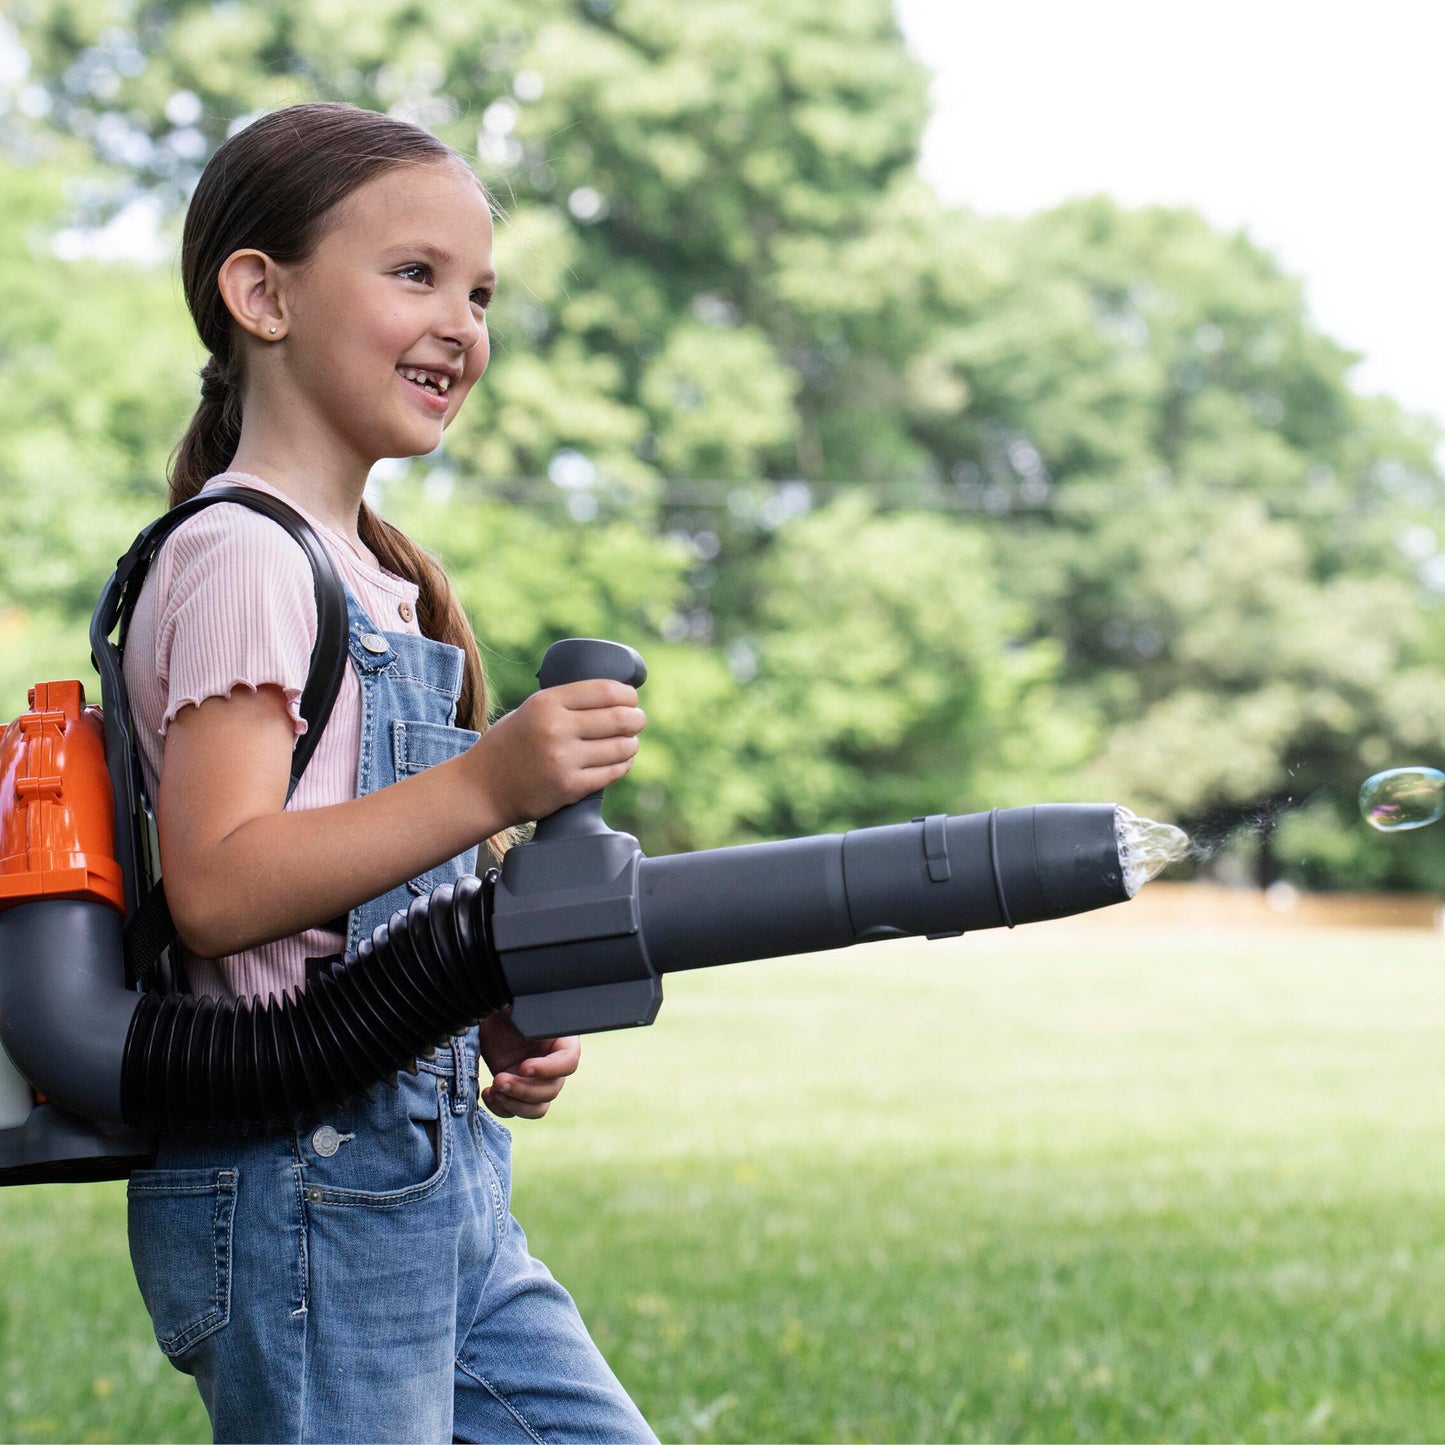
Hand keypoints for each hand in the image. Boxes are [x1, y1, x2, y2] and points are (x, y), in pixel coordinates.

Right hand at [468, 679, 644, 826]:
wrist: (482, 788)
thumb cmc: (508, 746)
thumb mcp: (530, 710)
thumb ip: (565, 704)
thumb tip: (612, 698)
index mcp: (547, 703)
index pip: (605, 691)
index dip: (627, 695)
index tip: (631, 699)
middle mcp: (557, 729)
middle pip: (619, 718)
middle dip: (636, 719)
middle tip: (638, 720)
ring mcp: (564, 760)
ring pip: (621, 747)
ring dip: (632, 743)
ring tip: (630, 742)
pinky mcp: (570, 787)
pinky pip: (612, 772)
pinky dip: (623, 765)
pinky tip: (621, 761)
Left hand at [478, 1011, 580, 1119]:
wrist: (485, 1018)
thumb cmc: (502, 1005)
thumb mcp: (516, 1002)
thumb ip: (529, 1009)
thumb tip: (530, 1014)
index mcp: (559, 1039)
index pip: (569, 1061)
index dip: (549, 1069)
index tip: (524, 1066)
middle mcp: (551, 1062)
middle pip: (552, 1089)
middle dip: (524, 1089)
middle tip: (500, 1079)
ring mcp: (536, 1080)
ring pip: (539, 1107)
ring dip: (516, 1104)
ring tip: (495, 1089)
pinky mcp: (518, 1091)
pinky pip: (519, 1111)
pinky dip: (504, 1109)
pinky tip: (489, 1094)